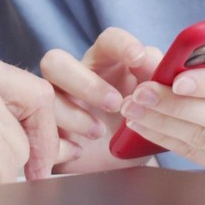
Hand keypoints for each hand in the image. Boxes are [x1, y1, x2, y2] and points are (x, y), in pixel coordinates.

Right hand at [40, 27, 162, 173]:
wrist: (123, 164)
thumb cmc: (136, 123)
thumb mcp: (153, 102)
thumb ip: (159, 79)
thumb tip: (166, 67)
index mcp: (105, 63)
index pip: (107, 40)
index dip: (121, 44)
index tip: (138, 58)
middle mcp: (74, 78)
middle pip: (57, 61)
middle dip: (87, 83)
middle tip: (115, 104)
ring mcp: (54, 103)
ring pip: (44, 95)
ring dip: (73, 115)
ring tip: (98, 133)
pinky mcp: (44, 132)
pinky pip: (37, 131)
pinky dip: (61, 143)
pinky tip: (79, 151)